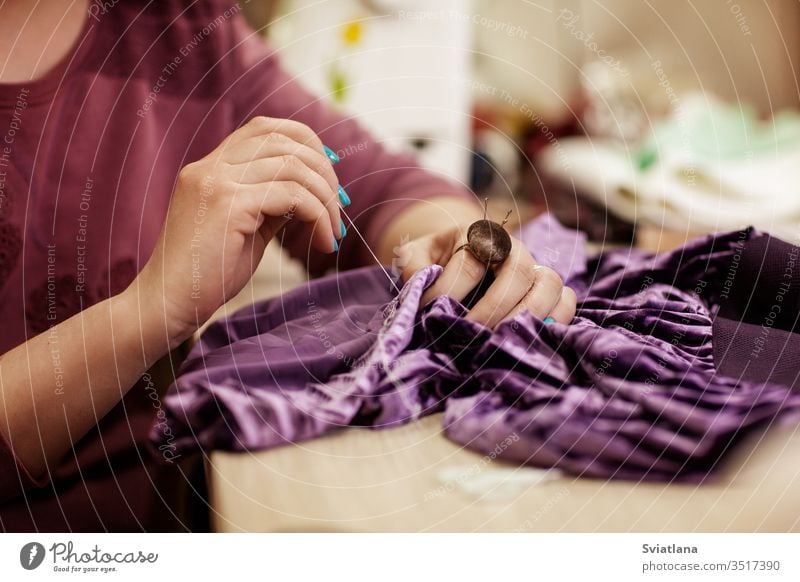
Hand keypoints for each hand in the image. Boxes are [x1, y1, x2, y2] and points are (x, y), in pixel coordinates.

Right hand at [132, 116, 343, 345]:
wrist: (167, 304)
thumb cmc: (207, 275)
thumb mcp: (248, 230)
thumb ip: (274, 204)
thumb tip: (313, 193)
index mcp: (211, 167)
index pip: (265, 129)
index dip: (305, 143)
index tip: (329, 177)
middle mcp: (211, 166)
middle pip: (284, 140)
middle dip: (323, 171)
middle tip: (339, 208)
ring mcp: (216, 182)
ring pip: (294, 166)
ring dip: (326, 198)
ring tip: (334, 232)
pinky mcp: (228, 205)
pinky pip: (293, 195)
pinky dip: (319, 216)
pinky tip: (324, 243)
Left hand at [398, 225, 576, 327]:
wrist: (459, 255)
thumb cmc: (437, 258)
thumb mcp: (416, 255)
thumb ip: (413, 268)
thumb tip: (420, 292)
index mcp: (478, 233)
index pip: (470, 262)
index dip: (450, 290)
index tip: (430, 312)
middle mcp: (513, 248)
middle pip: (519, 272)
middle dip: (495, 308)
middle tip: (471, 333)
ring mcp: (535, 267)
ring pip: (550, 284)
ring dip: (529, 316)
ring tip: (502, 340)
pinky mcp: (547, 289)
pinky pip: (567, 299)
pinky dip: (557, 320)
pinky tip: (532, 339)